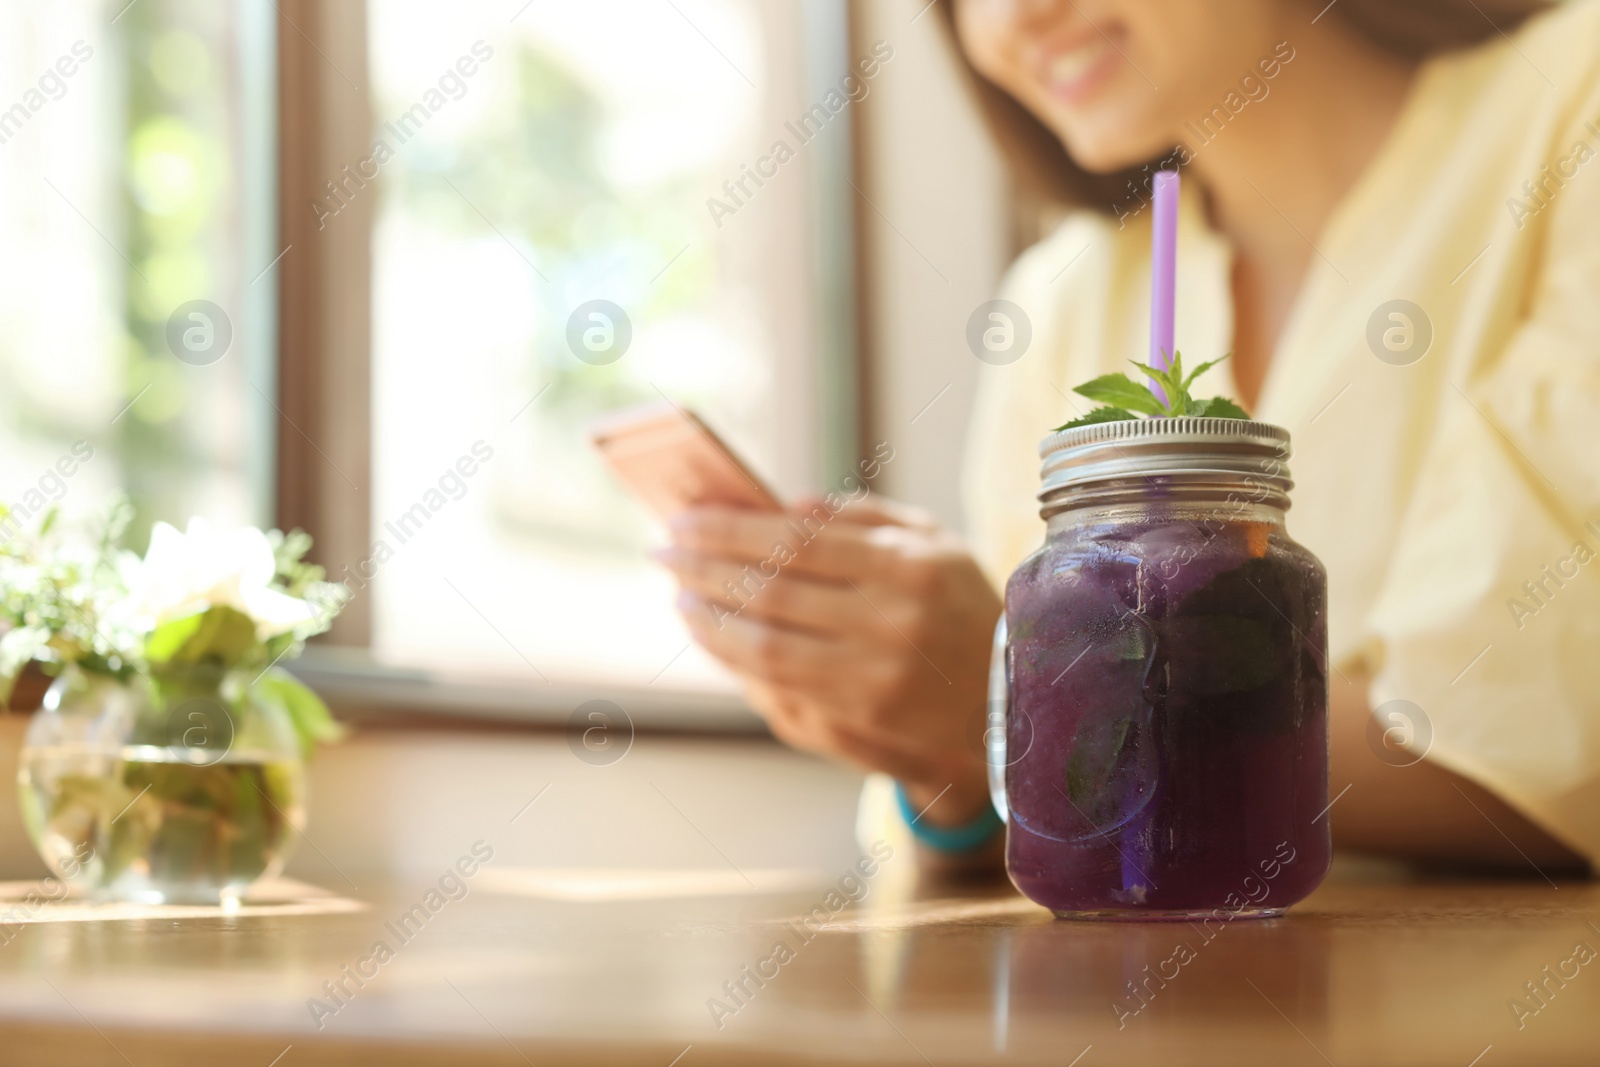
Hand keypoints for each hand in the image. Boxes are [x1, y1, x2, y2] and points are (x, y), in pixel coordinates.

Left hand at [657, 495, 1001, 829]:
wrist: (1008, 692)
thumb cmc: (958, 602)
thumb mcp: (933, 541)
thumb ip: (863, 516)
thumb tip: (787, 505)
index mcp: (905, 563)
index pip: (796, 539)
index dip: (731, 528)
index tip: (685, 518)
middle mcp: (890, 618)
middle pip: (772, 588)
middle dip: (705, 567)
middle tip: (664, 550)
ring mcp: (875, 670)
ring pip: (765, 643)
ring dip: (710, 617)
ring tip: (678, 595)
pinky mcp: (863, 710)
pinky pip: (777, 681)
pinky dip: (733, 656)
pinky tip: (711, 634)